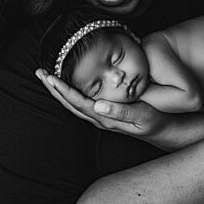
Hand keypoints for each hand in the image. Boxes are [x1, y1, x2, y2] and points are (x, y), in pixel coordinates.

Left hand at [36, 68, 166, 136]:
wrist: (163, 130)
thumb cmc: (155, 121)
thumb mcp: (142, 116)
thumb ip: (121, 112)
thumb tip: (98, 104)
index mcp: (105, 117)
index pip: (78, 102)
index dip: (63, 89)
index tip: (50, 77)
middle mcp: (99, 118)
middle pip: (69, 103)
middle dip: (53, 88)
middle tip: (40, 72)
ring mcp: (101, 117)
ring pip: (73, 104)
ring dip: (59, 91)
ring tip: (47, 77)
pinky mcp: (105, 113)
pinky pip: (81, 103)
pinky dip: (70, 93)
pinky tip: (67, 86)